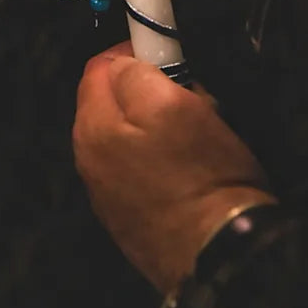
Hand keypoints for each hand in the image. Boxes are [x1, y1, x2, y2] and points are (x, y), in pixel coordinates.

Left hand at [74, 43, 275, 292]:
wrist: (220, 256)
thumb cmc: (201, 173)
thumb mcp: (174, 105)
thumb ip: (137, 76)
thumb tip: (123, 64)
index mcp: (91, 127)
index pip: (98, 68)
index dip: (132, 52)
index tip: (167, 55)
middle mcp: (87, 160)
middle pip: (108, 104)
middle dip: (142, 91)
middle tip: (187, 96)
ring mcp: (105, 194)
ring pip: (123, 138)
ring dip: (150, 127)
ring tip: (191, 134)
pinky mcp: (127, 220)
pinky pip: (135, 171)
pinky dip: (154, 160)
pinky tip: (184, 170)